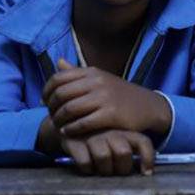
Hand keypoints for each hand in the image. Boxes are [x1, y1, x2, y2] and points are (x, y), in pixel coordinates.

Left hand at [43, 59, 171, 137]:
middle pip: (60, 94)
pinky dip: (71, 129)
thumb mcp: (101, 78)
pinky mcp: (110, 114)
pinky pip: (81, 123)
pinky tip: (69, 132)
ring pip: (69, 110)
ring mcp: (104, 98)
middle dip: (51, 108)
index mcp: (92, 72)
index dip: (47, 92)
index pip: (58, 78)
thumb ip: (78, 72)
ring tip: (59, 126)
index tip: (46, 102)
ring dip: (59, 121)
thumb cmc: (120, 94)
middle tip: (52, 117)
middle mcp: (97, 82)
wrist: (147, 106)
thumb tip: (59, 62)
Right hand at [61, 130, 155, 175]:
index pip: (143, 142)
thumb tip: (146, 171)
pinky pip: (85, 161)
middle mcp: (111, 132)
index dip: (148, 158)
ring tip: (102, 170)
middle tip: (117, 172)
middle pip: (123, 153)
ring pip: (104, 157)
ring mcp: (93, 136)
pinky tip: (88, 168)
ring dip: (104, 170)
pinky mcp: (75, 142)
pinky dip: (87, 169)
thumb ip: (132, 150)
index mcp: (125, 131)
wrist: (70, 124)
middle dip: (122, 168)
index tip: (147, 173)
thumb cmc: (101, 137)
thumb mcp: (119, 139)